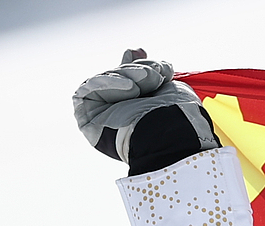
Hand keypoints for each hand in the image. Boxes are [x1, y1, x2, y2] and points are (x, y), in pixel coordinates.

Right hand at [72, 51, 216, 166]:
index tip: (143, 52)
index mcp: (140, 112)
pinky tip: (130, 88)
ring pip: (105, 81)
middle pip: (117, 77)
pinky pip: (87, 90)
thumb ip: (149, 69)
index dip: (135, 65)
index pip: (128, 80)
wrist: (173, 137)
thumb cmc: (178, 117)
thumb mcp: (168, 86)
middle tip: (156, 73)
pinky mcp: (86, 117)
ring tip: (149, 79)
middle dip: (138, 70)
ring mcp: (101, 116)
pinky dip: (108, 82)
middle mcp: (119, 115)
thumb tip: (135, 50)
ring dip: (128, 75)